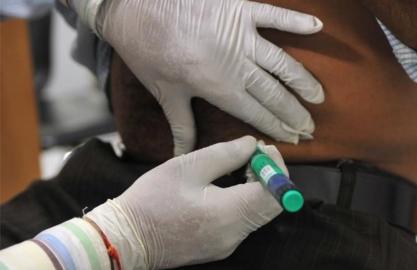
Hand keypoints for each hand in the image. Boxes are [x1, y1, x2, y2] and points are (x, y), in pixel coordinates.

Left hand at [73, 0, 323, 154]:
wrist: (136, 6)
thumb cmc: (148, 51)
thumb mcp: (164, 92)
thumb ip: (181, 125)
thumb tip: (182, 154)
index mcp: (219, 87)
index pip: (257, 113)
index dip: (277, 127)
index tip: (294, 139)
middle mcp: (237, 65)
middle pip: (274, 94)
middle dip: (294, 113)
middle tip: (310, 127)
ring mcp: (242, 35)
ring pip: (283, 62)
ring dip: (303, 81)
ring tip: (319, 97)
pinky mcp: (241, 9)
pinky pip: (275, 15)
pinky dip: (296, 21)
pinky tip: (317, 26)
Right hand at [85, 136, 284, 268]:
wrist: (126, 238)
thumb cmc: (151, 199)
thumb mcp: (187, 167)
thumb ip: (226, 154)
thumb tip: (252, 145)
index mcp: (228, 214)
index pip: (275, 193)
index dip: (277, 168)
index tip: (263, 149)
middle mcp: (234, 235)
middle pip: (272, 205)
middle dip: (269, 176)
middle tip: (252, 155)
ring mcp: (228, 244)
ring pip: (260, 213)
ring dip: (258, 188)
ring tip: (239, 166)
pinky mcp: (220, 247)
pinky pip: (245, 222)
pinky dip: (245, 201)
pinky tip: (228, 186)